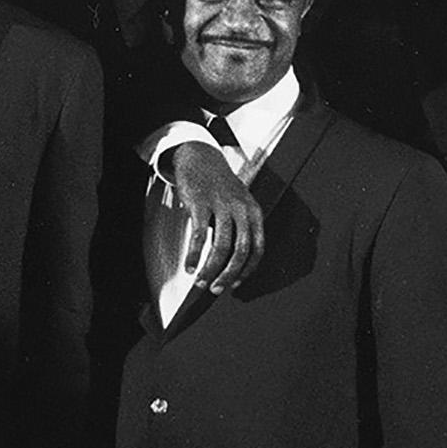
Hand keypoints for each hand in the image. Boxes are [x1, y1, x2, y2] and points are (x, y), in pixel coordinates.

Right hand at [163, 139, 263, 293]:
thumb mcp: (238, 205)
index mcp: (254, 213)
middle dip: (228, 275)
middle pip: (240, 251)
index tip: (235, 285)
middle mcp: (241, 210)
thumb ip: (239, 229)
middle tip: (216, 288)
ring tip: (200, 281)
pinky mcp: (201, 203)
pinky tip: (189, 265)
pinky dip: (194, 254)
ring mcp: (221, 206)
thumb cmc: (219, 187)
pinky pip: (198, 235)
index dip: (247, 271)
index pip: (257, 249)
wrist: (201, 159)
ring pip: (220, 246)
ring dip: (210, 269)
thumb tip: (230, 263)